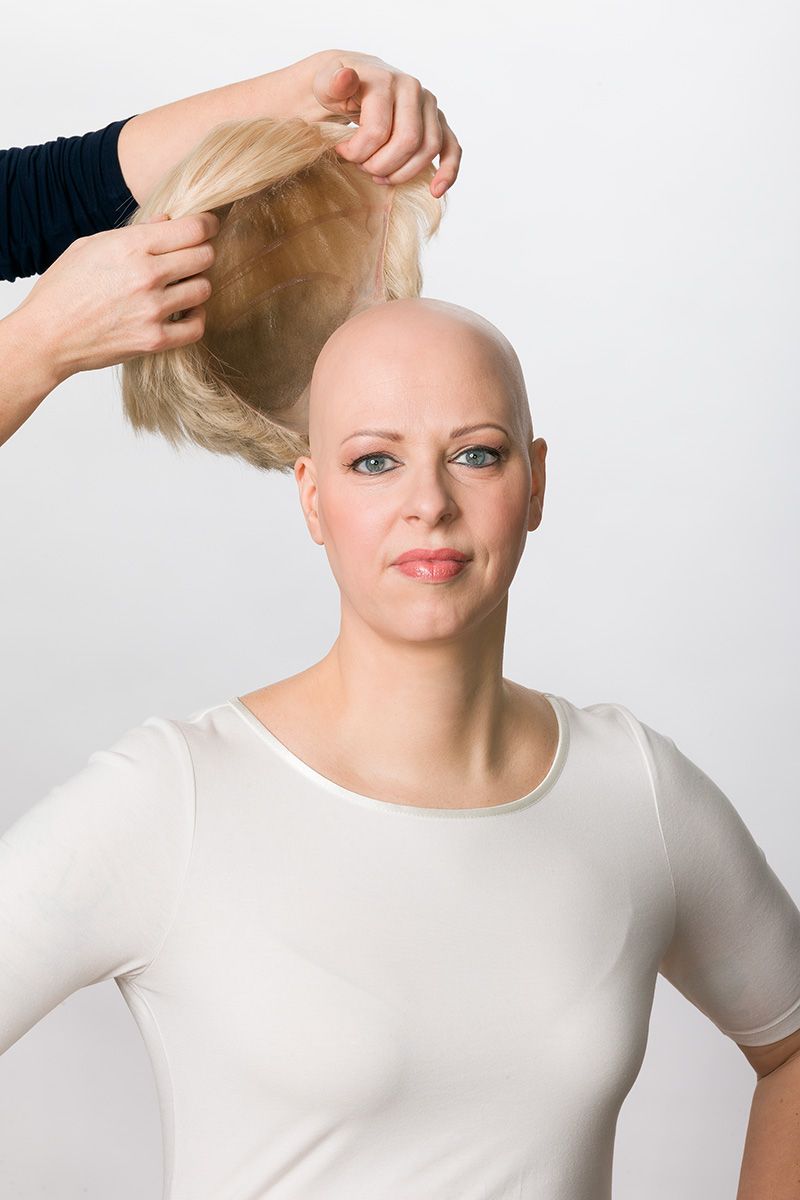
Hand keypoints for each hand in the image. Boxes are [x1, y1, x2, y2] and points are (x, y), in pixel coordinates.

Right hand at [13, 211, 220, 382]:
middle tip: (194, 259)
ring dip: (197, 286)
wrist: (46, 335)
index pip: (193, 228)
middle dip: (203, 254)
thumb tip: (167, 220)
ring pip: (203, 289)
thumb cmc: (63, 288)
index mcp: (130, 246)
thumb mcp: (91, 246)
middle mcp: (146, 275)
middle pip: (204, 256)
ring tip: (182, 287)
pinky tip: (184, 313)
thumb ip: (135, 233)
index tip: (209, 228)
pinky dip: (196, 318)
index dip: (207, 225)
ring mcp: (152, 309)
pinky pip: (197, 326)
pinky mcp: (154, 340)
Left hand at [307, 50, 460, 197]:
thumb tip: (346, 78)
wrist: (349, 80)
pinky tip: (435, 191)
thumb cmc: (334, 89)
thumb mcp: (323, 83)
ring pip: (428, 149)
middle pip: (407, 142)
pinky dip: (448, 172)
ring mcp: (429, 105)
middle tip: (362, 167)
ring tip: (380, 176)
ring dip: (403, 173)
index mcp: (385, 80)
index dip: (357, 152)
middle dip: (381, 165)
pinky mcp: (438, 121)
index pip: (378, 131)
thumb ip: (331, 83)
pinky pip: (452, 148)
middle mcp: (413, 88)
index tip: (341, 152)